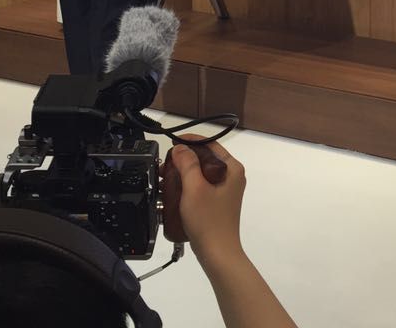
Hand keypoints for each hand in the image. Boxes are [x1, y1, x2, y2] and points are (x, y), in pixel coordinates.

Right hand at [170, 139, 244, 271]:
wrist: (218, 254)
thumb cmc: (208, 219)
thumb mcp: (195, 188)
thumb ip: (188, 164)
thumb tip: (181, 147)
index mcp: (232, 168)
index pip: (210, 145)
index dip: (191, 141)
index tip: (172, 143)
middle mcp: (232, 176)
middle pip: (205, 159)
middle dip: (184, 160)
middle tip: (164, 165)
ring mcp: (226, 191)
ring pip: (201, 174)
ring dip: (183, 174)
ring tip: (163, 178)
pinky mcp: (218, 203)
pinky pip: (201, 187)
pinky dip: (187, 186)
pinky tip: (171, 192)